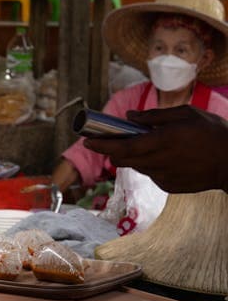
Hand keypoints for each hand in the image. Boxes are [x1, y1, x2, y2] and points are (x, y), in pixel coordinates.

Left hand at [83, 106, 227, 193]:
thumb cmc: (212, 133)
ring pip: (135, 166)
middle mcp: (158, 161)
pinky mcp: (168, 186)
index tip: (86, 141)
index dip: (100, 145)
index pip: (121, 146)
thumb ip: (154, 116)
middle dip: (112, 150)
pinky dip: (151, 164)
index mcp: (161, 141)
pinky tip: (167, 158)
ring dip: (134, 156)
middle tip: (111, 140)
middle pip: (121, 159)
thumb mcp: (186, 114)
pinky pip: (150, 174)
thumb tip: (129, 117)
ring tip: (149, 145)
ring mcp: (162, 176)